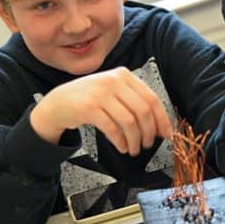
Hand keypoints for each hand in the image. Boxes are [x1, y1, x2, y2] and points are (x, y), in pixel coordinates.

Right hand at [30, 67, 172, 155]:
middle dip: (149, 132)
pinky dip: (120, 141)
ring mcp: (100, 93)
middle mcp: (113, 80)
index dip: (162, 118)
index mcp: (124, 75)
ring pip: (129, 121)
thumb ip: (134, 101)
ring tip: (134, 149)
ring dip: (135, 139)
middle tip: (148, 144)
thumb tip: (160, 125)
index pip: (151, 98)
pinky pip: (112, 128)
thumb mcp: (113, 91)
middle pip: (143, 110)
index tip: (166, 134)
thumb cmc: (90, 99)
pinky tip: (121, 147)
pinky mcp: (89, 107)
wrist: (58, 102)